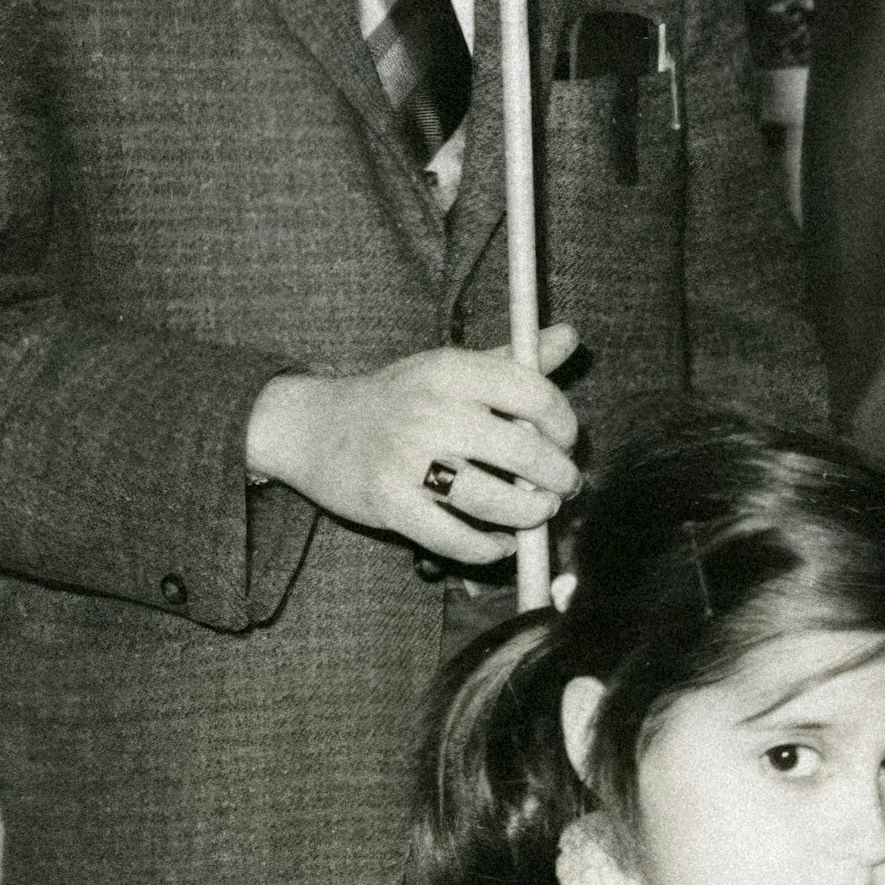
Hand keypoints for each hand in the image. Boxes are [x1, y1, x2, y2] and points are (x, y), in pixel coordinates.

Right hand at [246, 322, 581, 563]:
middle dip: (559, 477)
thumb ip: (512, 360)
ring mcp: (407, 460)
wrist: (314, 427)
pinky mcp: (389, 504)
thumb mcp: (448, 367)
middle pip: (524, 453)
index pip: (534, 394)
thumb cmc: (397, 398)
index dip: (565, 424)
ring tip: (538, 512)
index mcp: (451, 370)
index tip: (566, 440)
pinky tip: (500, 542)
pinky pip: (455, 538)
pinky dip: (488, 548)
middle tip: (564, 486)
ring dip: (531, 514)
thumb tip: (570, 336)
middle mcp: (432, 411)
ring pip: (494, 501)